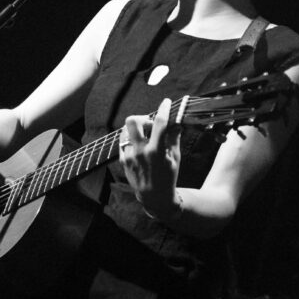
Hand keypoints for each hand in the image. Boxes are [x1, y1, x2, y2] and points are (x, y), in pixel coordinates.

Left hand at [119, 98, 181, 215]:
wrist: (153, 196)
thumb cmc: (168, 176)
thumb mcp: (175, 158)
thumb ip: (173, 138)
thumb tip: (176, 121)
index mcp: (156, 151)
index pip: (159, 123)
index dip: (163, 109)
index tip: (166, 102)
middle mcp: (140, 151)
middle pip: (132, 121)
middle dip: (142, 117)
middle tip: (150, 124)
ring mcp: (129, 155)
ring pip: (126, 130)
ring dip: (136, 129)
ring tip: (145, 136)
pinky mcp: (122, 159)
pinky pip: (124, 141)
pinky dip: (132, 140)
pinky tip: (140, 146)